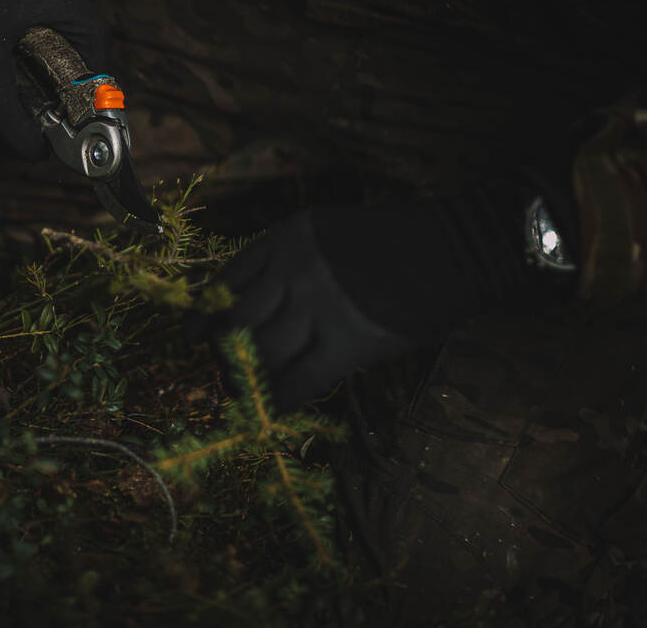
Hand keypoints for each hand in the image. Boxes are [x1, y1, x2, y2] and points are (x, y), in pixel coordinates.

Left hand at [187, 192, 557, 411]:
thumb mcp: (326, 235)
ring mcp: (319, 306)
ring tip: (243, 395)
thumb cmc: (394, 243)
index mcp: (286, 238)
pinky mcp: (348, 342)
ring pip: (259, 353)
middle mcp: (293, 269)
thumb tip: (248, 312)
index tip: (191, 337)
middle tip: (222, 373)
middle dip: (223, 354)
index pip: (226, 282)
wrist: (455, 249)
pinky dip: (280, 400)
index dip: (203, 315)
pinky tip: (274, 411)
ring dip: (246, 380)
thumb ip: (286, 265)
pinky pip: (299, 380)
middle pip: (235, 323)